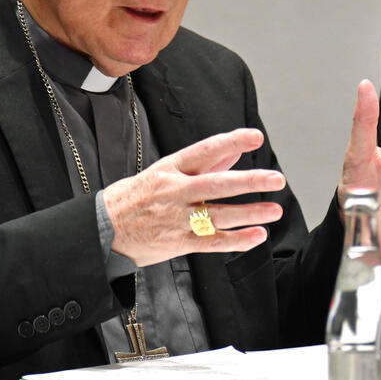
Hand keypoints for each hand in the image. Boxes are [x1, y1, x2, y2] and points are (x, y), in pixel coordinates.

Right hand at [104, 128, 285, 265]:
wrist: (103, 229)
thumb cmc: (138, 196)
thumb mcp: (165, 171)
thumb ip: (203, 164)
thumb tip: (234, 153)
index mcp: (170, 168)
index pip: (205, 150)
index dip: (231, 142)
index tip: (256, 137)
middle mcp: (174, 191)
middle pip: (216, 184)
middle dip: (249, 181)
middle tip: (276, 179)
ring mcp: (176, 218)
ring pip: (219, 215)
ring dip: (250, 213)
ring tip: (275, 209)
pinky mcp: (178, 242)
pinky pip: (212, 241)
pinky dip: (237, 240)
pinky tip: (257, 236)